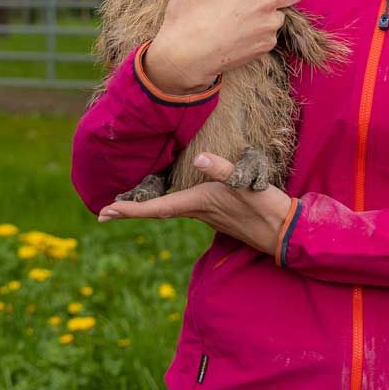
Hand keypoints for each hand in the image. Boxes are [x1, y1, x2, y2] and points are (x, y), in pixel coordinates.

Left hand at [96, 152, 293, 257]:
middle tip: (104, 213)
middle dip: (130, 211)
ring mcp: (206, 214)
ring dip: (145, 209)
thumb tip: (201, 158)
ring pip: (167, 211)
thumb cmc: (265, 208)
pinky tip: (165, 201)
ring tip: (125, 207)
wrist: (284, 231)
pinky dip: (164, 207)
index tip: (106, 211)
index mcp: (199, 203)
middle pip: (156, 211)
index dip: (130, 209)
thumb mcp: (246, 185)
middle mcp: (198, 211)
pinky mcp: (215, 212)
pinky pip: (181, 209)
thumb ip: (223, 170)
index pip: (157, 208)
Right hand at [146, 0, 305, 92]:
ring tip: (251, 18)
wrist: (187, 52)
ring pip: (280, 15)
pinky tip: (245, 34)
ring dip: (272, 14)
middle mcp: (266, 1)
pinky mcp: (266, 45)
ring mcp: (268, 25)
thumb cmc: (188, 10)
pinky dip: (263, 33)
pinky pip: (270, 35)